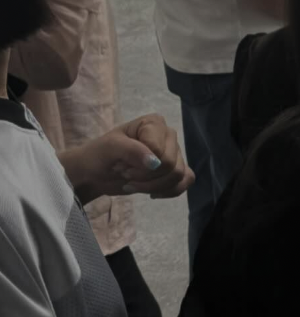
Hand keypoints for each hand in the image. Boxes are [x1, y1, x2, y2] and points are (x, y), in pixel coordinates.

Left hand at [60, 113, 193, 204]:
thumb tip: (156, 162)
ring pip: (177, 176)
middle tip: (126, 175)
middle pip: (171, 164)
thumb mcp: (110, 148)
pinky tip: (152, 193)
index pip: (159, 150)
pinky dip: (169, 191)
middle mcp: (168, 135)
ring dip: (152, 187)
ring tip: (133, 184)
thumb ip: (132, 151)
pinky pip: (186, 181)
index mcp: (154, 123)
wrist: (96, 172)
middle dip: (145, 178)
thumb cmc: (100, 155)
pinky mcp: (175, 169)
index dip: (140, 165)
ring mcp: (174, 152)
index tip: (120, 165)